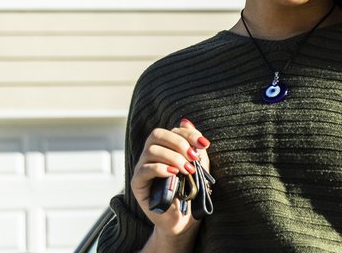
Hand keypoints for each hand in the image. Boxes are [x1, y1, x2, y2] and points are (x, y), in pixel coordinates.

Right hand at [131, 118, 211, 241]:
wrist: (184, 220)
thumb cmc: (190, 193)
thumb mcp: (197, 167)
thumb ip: (193, 146)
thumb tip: (186, 121)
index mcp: (165, 148)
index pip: (172, 131)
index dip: (188, 134)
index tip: (204, 144)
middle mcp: (151, 155)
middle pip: (157, 135)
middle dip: (178, 142)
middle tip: (193, 157)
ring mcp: (142, 168)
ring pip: (151, 150)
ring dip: (173, 157)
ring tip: (187, 170)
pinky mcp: (138, 184)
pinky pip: (145, 169)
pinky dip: (161, 168)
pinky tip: (174, 174)